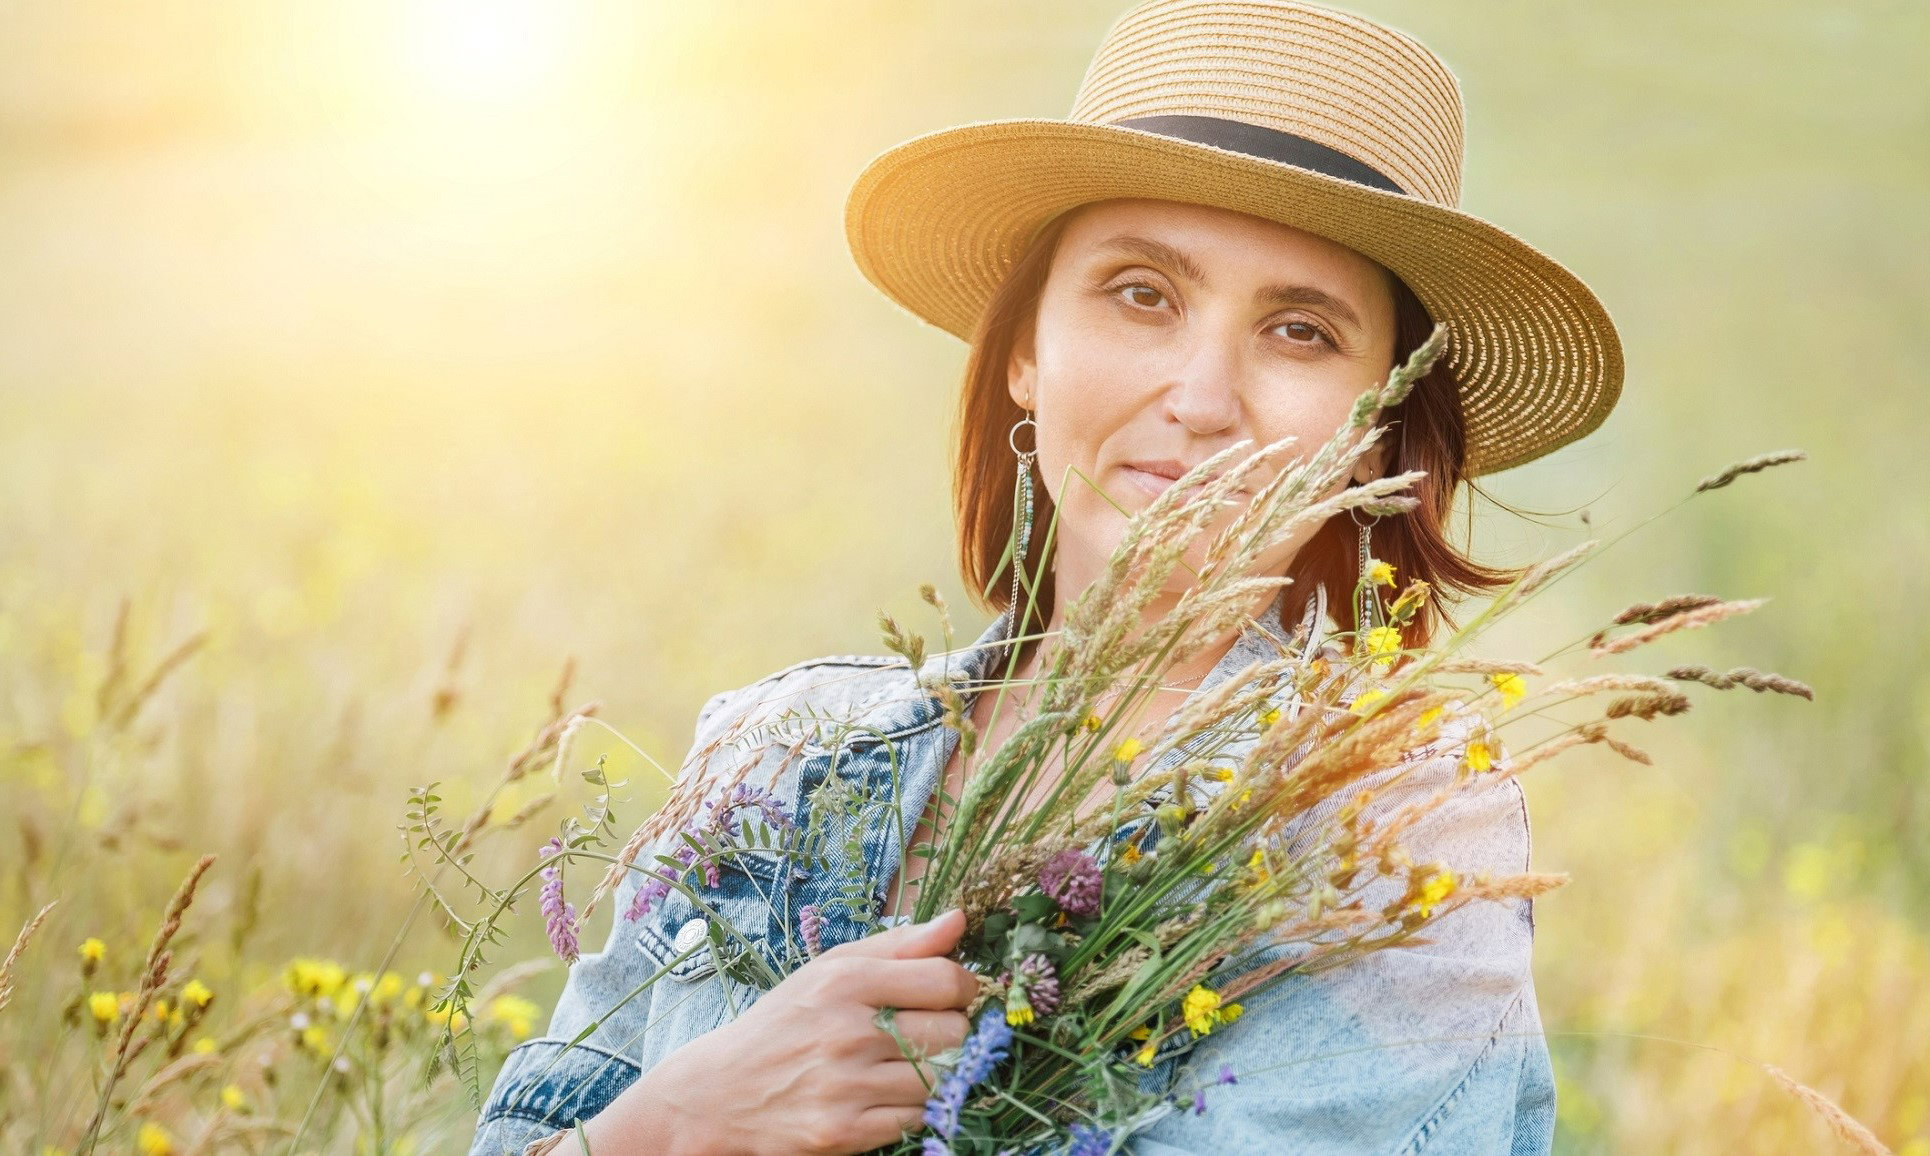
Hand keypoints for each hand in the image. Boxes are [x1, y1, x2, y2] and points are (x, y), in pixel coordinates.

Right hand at [584, 908, 977, 1155]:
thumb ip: (899, 945)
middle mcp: (847, 1032)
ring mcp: (846, 1086)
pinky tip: (881, 1093)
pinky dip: (908, 1107)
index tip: (952, 993)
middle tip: (920, 1032)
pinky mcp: (845, 1132)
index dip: (962, 987)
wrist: (720, 1092)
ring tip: (895, 1064)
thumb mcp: (831, 970)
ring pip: (939, 1079)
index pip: (946, 980)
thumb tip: (960, 919)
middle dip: (948, 1031)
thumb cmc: (785, 1022)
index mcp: (845, 982)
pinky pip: (916, 1118)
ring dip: (928, 1072)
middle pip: (953, 1032)